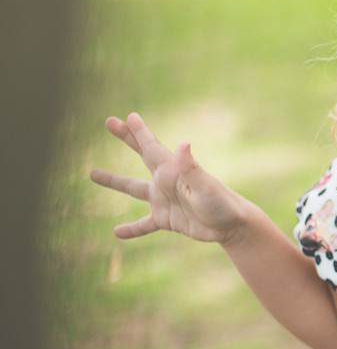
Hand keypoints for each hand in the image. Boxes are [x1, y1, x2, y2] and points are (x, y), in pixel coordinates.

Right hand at [90, 113, 246, 242]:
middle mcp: (166, 182)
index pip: (151, 147)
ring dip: (114, 181)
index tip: (127, 116)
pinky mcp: (167, 220)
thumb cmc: (222, 203)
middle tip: (109, 122)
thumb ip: (191, 168)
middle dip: (126, 138)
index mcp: (173, 171)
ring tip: (92, 172)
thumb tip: (183, 143)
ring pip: (133, 189)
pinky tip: (116, 232)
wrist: (232, 226)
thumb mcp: (205, 186)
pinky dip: (131, 229)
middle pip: (141, 155)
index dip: (139, 131)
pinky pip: (143, 224)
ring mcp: (164, 200)